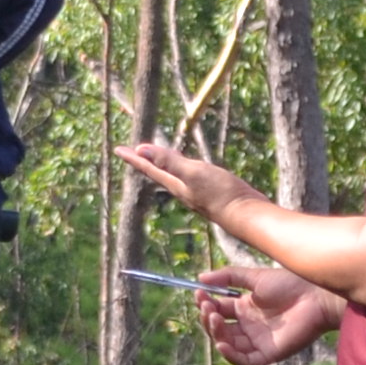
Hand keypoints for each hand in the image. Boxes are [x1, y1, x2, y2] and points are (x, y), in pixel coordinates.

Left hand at [119, 138, 240, 221]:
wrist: (247, 215)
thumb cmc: (220, 194)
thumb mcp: (193, 173)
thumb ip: (168, 162)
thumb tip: (140, 150)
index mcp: (176, 184)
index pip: (150, 168)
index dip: (134, 157)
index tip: (118, 149)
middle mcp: (183, 189)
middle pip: (159, 171)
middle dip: (145, 161)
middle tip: (133, 153)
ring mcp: (198, 192)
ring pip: (174, 175)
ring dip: (163, 165)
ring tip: (156, 158)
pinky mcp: (212, 192)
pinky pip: (191, 176)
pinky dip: (184, 169)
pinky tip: (190, 169)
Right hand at [194, 264, 337, 364]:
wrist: (315, 295)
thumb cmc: (289, 283)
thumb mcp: (254, 277)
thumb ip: (227, 276)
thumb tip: (199, 279)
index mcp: (245, 308)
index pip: (218, 310)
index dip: (206, 304)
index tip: (199, 294)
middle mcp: (249, 326)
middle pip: (220, 329)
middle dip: (208, 319)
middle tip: (207, 307)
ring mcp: (258, 340)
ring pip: (228, 345)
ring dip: (216, 334)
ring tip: (214, 318)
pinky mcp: (268, 353)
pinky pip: (245, 361)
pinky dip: (231, 356)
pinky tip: (221, 344)